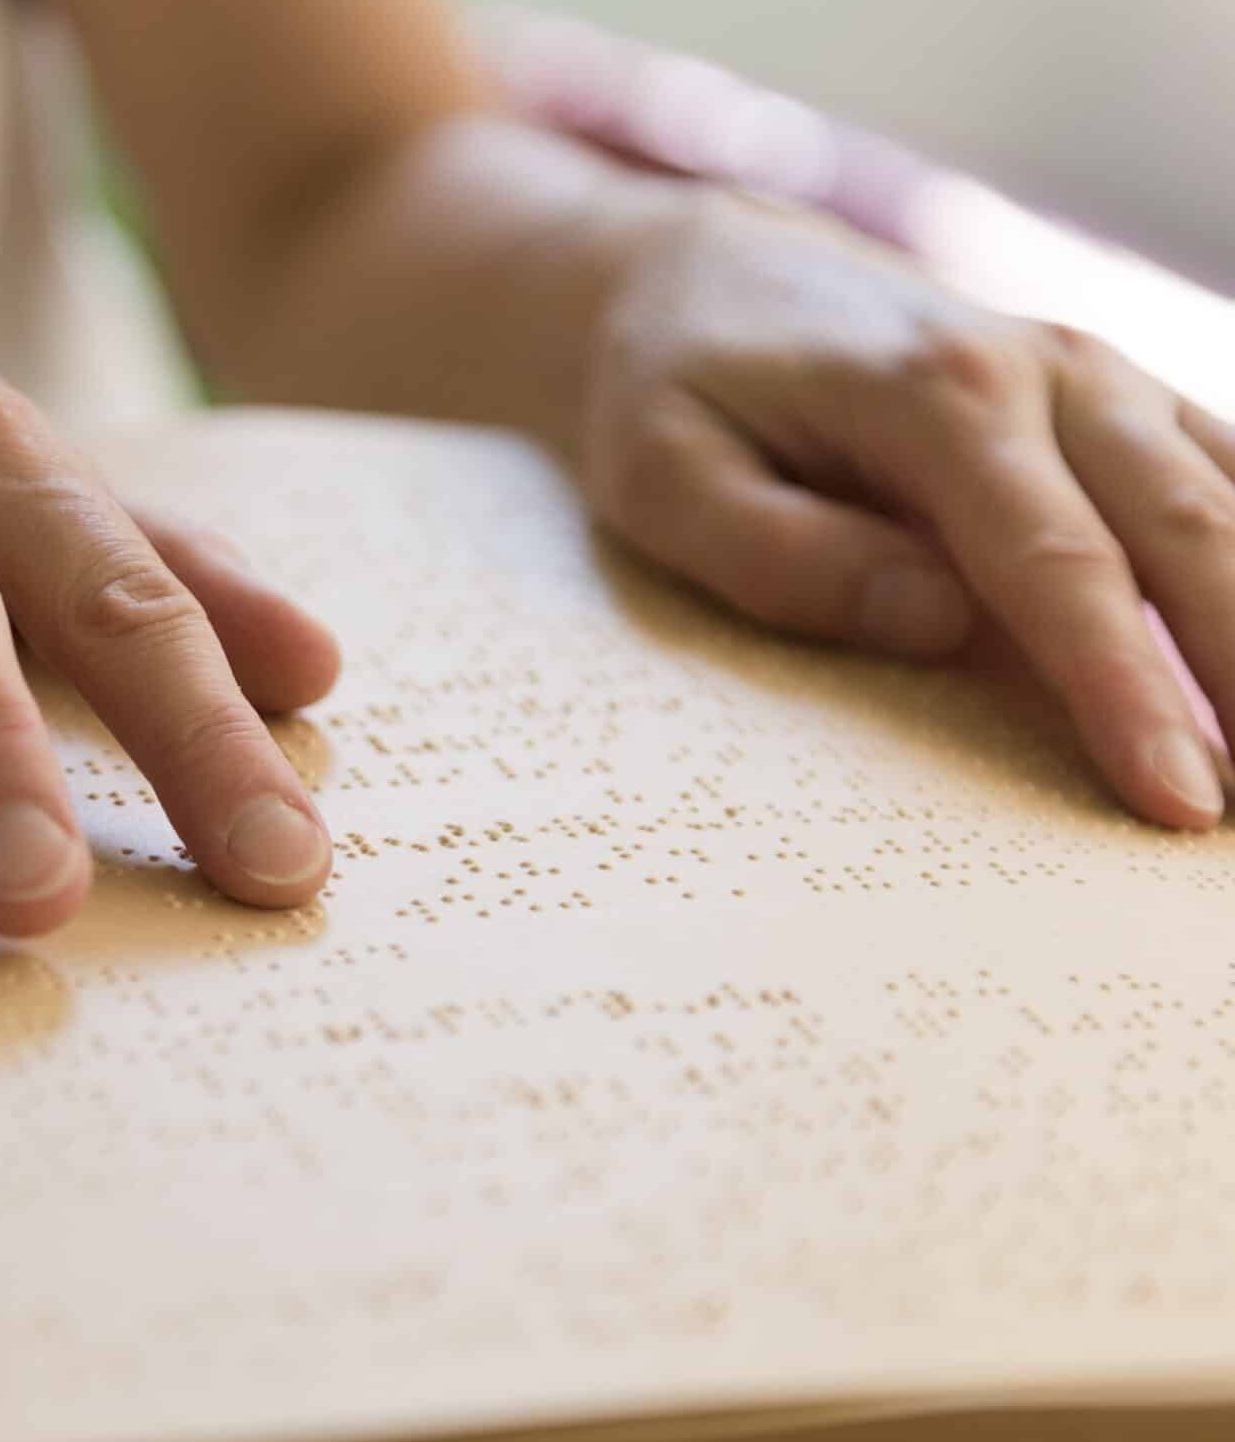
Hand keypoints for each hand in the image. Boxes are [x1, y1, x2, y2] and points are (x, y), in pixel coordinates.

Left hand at [580, 194, 1233, 827]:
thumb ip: (785, 555)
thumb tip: (940, 624)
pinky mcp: (1120, 400)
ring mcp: (1100, 377)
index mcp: (936, 394)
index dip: (1125, 689)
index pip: (1056, 565)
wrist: (701, 275)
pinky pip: (1229, 476)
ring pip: (1231, 503)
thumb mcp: (665, 478)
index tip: (1177, 798)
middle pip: (1186, 532)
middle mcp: (1048, 368)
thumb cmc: (672, 390)